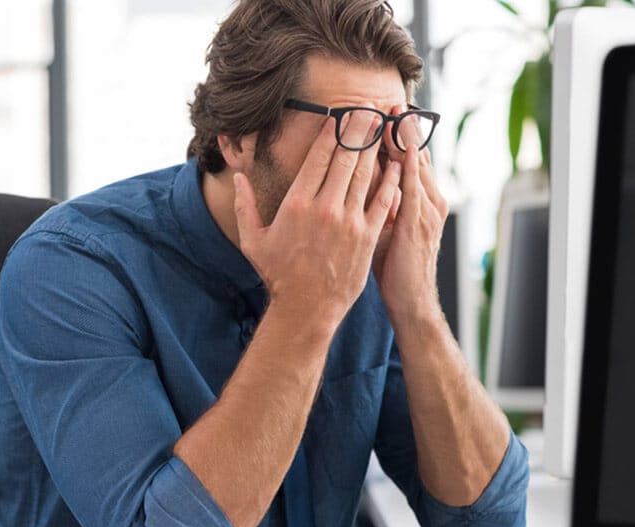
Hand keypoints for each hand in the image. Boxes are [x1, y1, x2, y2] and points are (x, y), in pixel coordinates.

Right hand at [234, 116, 401, 333]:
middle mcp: (324, 207)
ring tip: (382, 127)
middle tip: (367, 109)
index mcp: (297, 203)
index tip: (339, 115)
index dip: (331, 132)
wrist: (306, 308)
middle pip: (346, 158)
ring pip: (366, 175)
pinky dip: (391, 180)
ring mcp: (349, 222)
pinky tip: (397, 164)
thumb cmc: (278, 275)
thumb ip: (244, 205)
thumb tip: (237, 177)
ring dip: (375, 148)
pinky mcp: (367, 236)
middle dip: (358, 130)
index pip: (319, 157)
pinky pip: (383, 201)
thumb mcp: (253, 240)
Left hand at [372, 105, 447, 323]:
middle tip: (389, 99)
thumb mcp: (389, 229)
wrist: (412, 301)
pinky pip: (411, 186)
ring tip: (394, 111)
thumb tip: (364, 184)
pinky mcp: (418, 222)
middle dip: (402, 126)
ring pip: (415, 164)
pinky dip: (406, 164)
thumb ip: (382, 204)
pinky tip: (398, 146)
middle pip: (414, 154)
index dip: (398, 134)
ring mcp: (426, 209)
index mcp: (421, 200)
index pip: (409, 159)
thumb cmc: (396, 268)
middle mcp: (428, 199)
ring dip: (404, 137)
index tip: (384, 111)